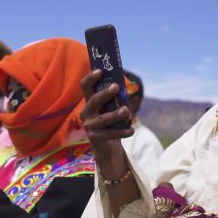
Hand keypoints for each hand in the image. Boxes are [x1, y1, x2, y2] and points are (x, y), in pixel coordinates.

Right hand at [80, 69, 139, 215]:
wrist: (107, 146)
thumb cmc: (111, 122)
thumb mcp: (111, 108)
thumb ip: (115, 98)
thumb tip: (125, 84)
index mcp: (89, 102)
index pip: (85, 86)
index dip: (91, 77)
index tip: (101, 70)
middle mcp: (86, 112)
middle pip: (93, 100)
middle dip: (105, 93)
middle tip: (116, 87)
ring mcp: (89, 126)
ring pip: (103, 118)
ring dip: (115, 114)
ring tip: (127, 111)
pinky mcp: (95, 138)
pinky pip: (110, 133)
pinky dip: (122, 132)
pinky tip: (131, 130)